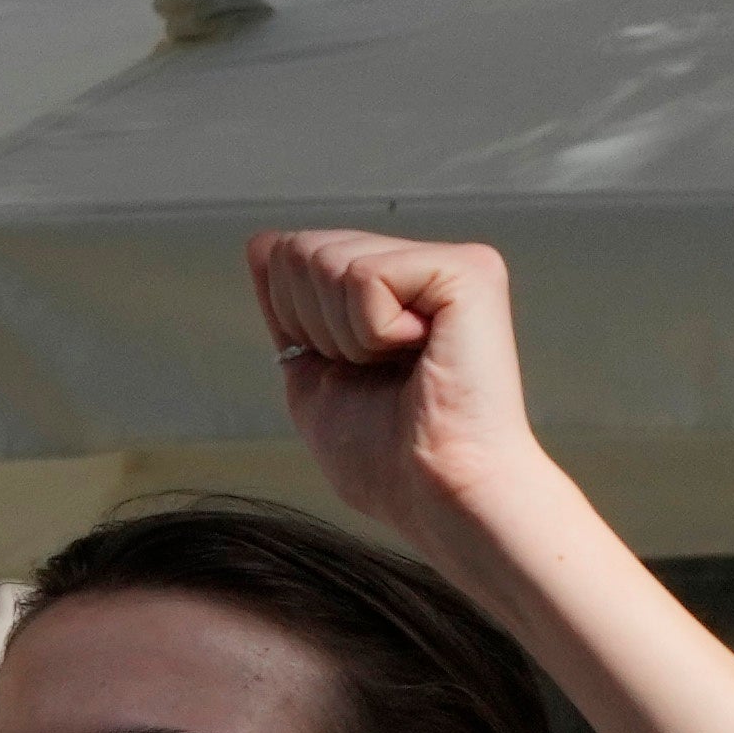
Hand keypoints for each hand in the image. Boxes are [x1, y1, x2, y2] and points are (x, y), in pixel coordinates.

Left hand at [250, 227, 551, 568]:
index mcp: (391, 286)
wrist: (434, 491)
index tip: (349, 370)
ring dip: (344, 336)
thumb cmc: (383, 455)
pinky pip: (364, 276)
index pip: (291, 256)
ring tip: (400, 367)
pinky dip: (371, 332)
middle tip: (377, 372)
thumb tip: (264, 241)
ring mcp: (450, 262)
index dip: (295, 322)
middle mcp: (424, 263)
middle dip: (315, 327)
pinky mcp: (468, 269)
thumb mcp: (312, 371)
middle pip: (302, 250)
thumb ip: (288, 306)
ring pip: (327, 261)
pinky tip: (420, 355)